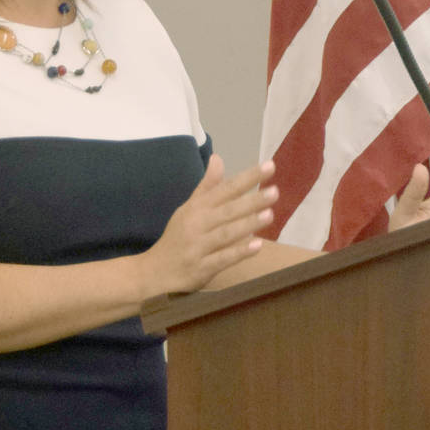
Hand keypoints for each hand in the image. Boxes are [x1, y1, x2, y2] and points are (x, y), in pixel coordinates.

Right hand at [143, 155, 275, 296]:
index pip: (225, 189)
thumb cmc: (177, 237)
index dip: (248, 177)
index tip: (270, 166)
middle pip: (227, 210)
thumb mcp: (188, 209)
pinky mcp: (201, 268)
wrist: (153, 272)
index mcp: (197, 207)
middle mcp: (197, 224)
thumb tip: (218, 158)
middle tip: (275, 192)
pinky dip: (239, 252)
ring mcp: (198, 247)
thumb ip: (207, 186)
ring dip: (247, 224)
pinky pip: (222, 259)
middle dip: (251, 201)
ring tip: (270, 214)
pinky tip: (257, 246)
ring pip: (226, 233)